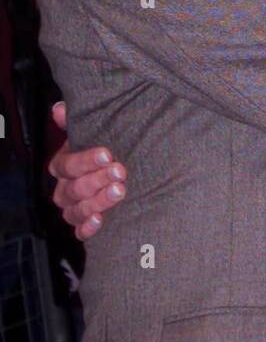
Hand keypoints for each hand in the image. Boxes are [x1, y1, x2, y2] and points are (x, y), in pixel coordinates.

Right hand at [48, 101, 126, 239]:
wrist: (130, 175)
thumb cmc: (110, 152)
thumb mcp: (98, 134)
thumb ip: (77, 122)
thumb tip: (59, 109)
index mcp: (65, 165)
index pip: (66, 165)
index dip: (85, 160)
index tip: (108, 154)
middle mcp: (66, 188)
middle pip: (72, 188)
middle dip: (97, 180)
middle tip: (120, 172)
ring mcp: (75, 209)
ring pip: (76, 210)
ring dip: (97, 201)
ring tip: (120, 191)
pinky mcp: (86, 226)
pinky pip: (80, 232)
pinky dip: (87, 228)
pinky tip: (100, 221)